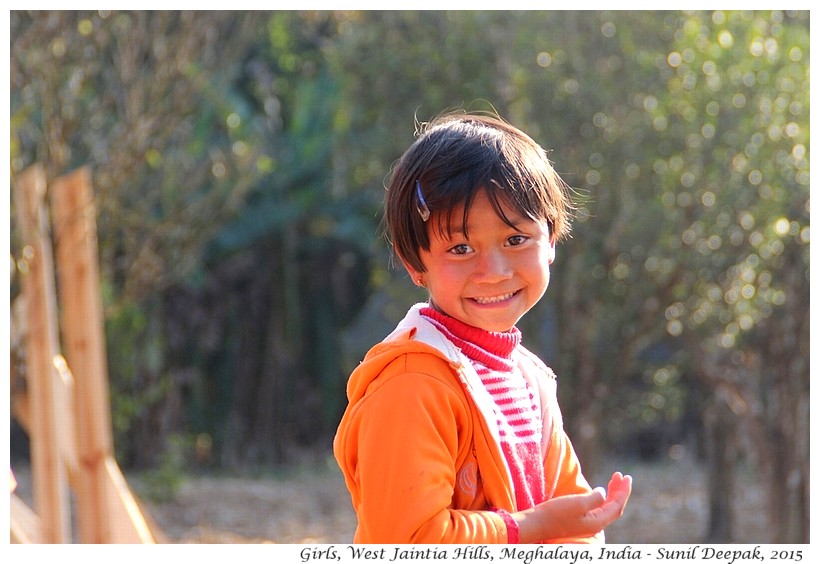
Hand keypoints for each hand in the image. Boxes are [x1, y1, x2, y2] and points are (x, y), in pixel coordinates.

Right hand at [515, 472, 631, 542]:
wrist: (537, 524)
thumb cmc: (556, 513)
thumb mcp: (578, 503)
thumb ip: (595, 498)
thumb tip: (603, 492)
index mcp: (597, 522)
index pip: (617, 506)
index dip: (623, 491)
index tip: (626, 476)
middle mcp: (595, 525)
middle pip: (614, 507)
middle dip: (619, 491)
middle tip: (621, 475)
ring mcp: (587, 524)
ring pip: (606, 508)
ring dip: (612, 493)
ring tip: (614, 479)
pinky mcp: (579, 520)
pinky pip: (598, 509)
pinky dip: (603, 498)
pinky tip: (600, 491)